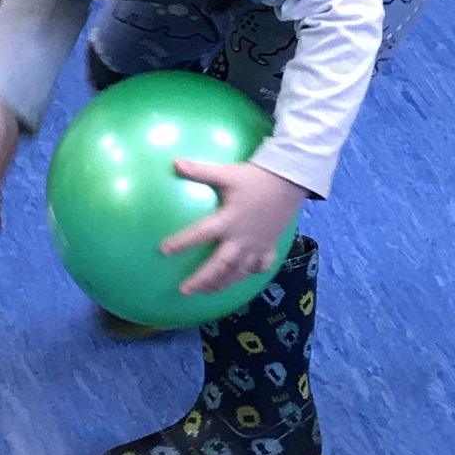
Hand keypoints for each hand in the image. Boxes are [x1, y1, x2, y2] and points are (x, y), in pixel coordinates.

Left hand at [161, 161, 305, 295]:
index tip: (163, 251)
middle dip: (201, 280)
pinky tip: (243, 277)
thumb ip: (199, 171)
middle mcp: (241, 238)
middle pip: (219, 266)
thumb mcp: (226, 173)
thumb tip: (175, 162)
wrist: (291, 181)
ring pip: (238, 272)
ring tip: (208, 292)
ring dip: (222, 284)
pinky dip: (251, 274)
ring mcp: (257, 245)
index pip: (199, 235)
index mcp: (227, 221)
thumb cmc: (256, 177)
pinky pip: (260, 267)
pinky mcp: (270, 246)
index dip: (180, 243)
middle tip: (184, 291)